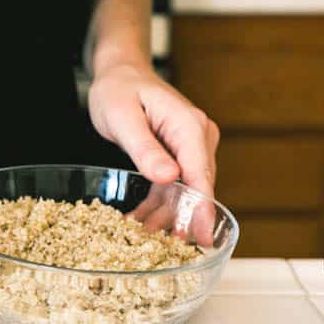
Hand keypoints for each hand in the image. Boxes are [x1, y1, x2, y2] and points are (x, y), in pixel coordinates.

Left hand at [88, 63, 220, 243]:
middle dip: (184, 220)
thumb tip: (169, 176)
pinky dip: (158, 205)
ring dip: (167, 216)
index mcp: (189, 126)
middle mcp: (197, 137)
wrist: (119, 72)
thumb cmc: (119, 89)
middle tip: (168, 250)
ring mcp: (190, 147)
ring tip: (143, 239)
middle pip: (197, 187)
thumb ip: (145, 148)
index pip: (201, 175)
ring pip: (184, 191)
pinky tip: (140, 222)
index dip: (203, 209)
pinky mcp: (178, 155)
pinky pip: (172, 186)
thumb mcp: (123, 117)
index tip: (204, 237)